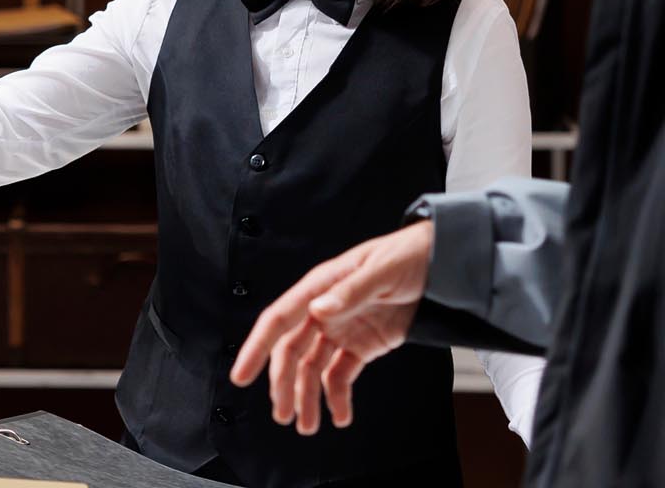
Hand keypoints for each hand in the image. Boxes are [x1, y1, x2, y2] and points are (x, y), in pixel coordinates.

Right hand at [230, 221, 434, 433]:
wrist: (442, 264)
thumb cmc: (409, 256)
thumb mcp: (383, 269)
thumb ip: (351, 290)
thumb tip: (318, 309)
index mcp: (319, 288)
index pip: (279, 320)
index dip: (256, 348)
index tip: (241, 377)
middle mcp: (322, 311)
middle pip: (292, 352)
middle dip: (284, 385)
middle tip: (283, 415)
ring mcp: (340, 329)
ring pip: (312, 368)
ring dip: (307, 397)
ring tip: (308, 426)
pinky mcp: (360, 345)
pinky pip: (341, 374)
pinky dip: (338, 397)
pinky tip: (340, 417)